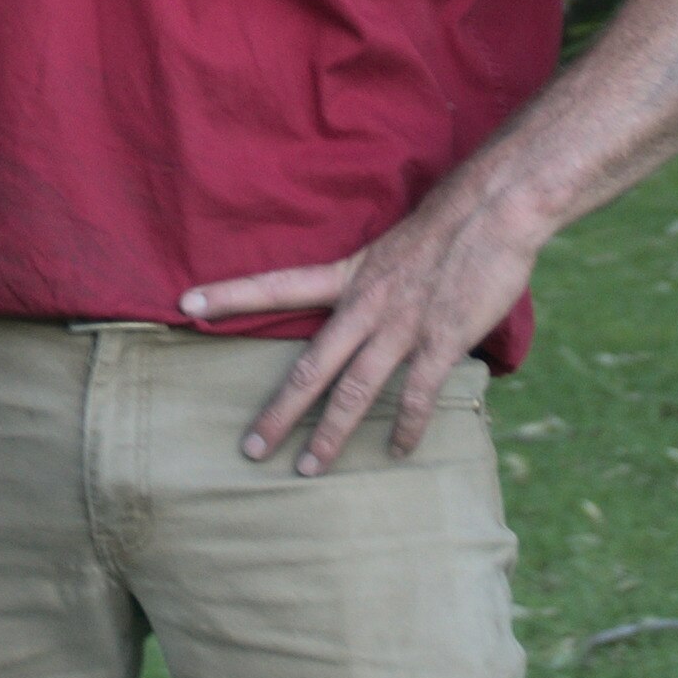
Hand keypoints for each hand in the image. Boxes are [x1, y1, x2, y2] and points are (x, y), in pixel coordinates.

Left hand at [181, 180, 538, 476]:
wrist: (492, 209)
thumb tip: (362, 311)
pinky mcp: (441, 340)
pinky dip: (408, 428)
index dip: (230, 295)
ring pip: (355, 390)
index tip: (185, 303)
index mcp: (348, 275)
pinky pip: (418, 395)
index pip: (275, 285)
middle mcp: (365, 305)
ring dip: (330, 434)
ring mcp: (401, 326)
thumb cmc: (446, 224)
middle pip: (310, 366)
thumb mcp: (389, 249)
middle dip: (278, 411)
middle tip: (249, 449)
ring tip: (307, 469)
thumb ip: (371, 283)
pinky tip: (397, 452)